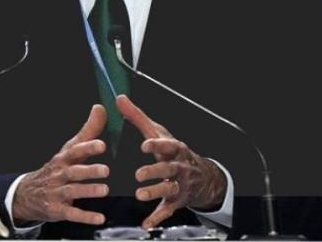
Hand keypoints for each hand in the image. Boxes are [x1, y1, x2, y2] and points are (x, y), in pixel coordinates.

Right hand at [12, 104, 110, 225]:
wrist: (28, 193)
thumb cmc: (57, 168)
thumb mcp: (70, 149)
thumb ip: (88, 131)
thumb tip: (100, 108)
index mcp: (64, 158)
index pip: (75, 151)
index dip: (88, 147)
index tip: (102, 145)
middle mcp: (60, 174)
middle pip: (74, 171)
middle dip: (89, 170)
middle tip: (106, 170)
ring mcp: (57, 192)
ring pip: (73, 191)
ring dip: (88, 191)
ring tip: (104, 190)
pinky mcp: (58, 209)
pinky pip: (71, 213)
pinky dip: (85, 216)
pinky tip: (99, 218)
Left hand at [116, 94, 225, 228]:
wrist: (201, 176)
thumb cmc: (172, 151)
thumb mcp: (158, 132)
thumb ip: (137, 117)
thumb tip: (119, 98)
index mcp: (176, 149)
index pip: (169, 145)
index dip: (158, 144)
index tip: (144, 144)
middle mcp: (180, 167)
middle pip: (169, 169)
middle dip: (155, 171)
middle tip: (138, 174)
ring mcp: (179, 185)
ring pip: (169, 190)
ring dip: (155, 192)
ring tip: (139, 195)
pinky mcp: (176, 201)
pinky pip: (167, 211)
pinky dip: (157, 217)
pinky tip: (146, 223)